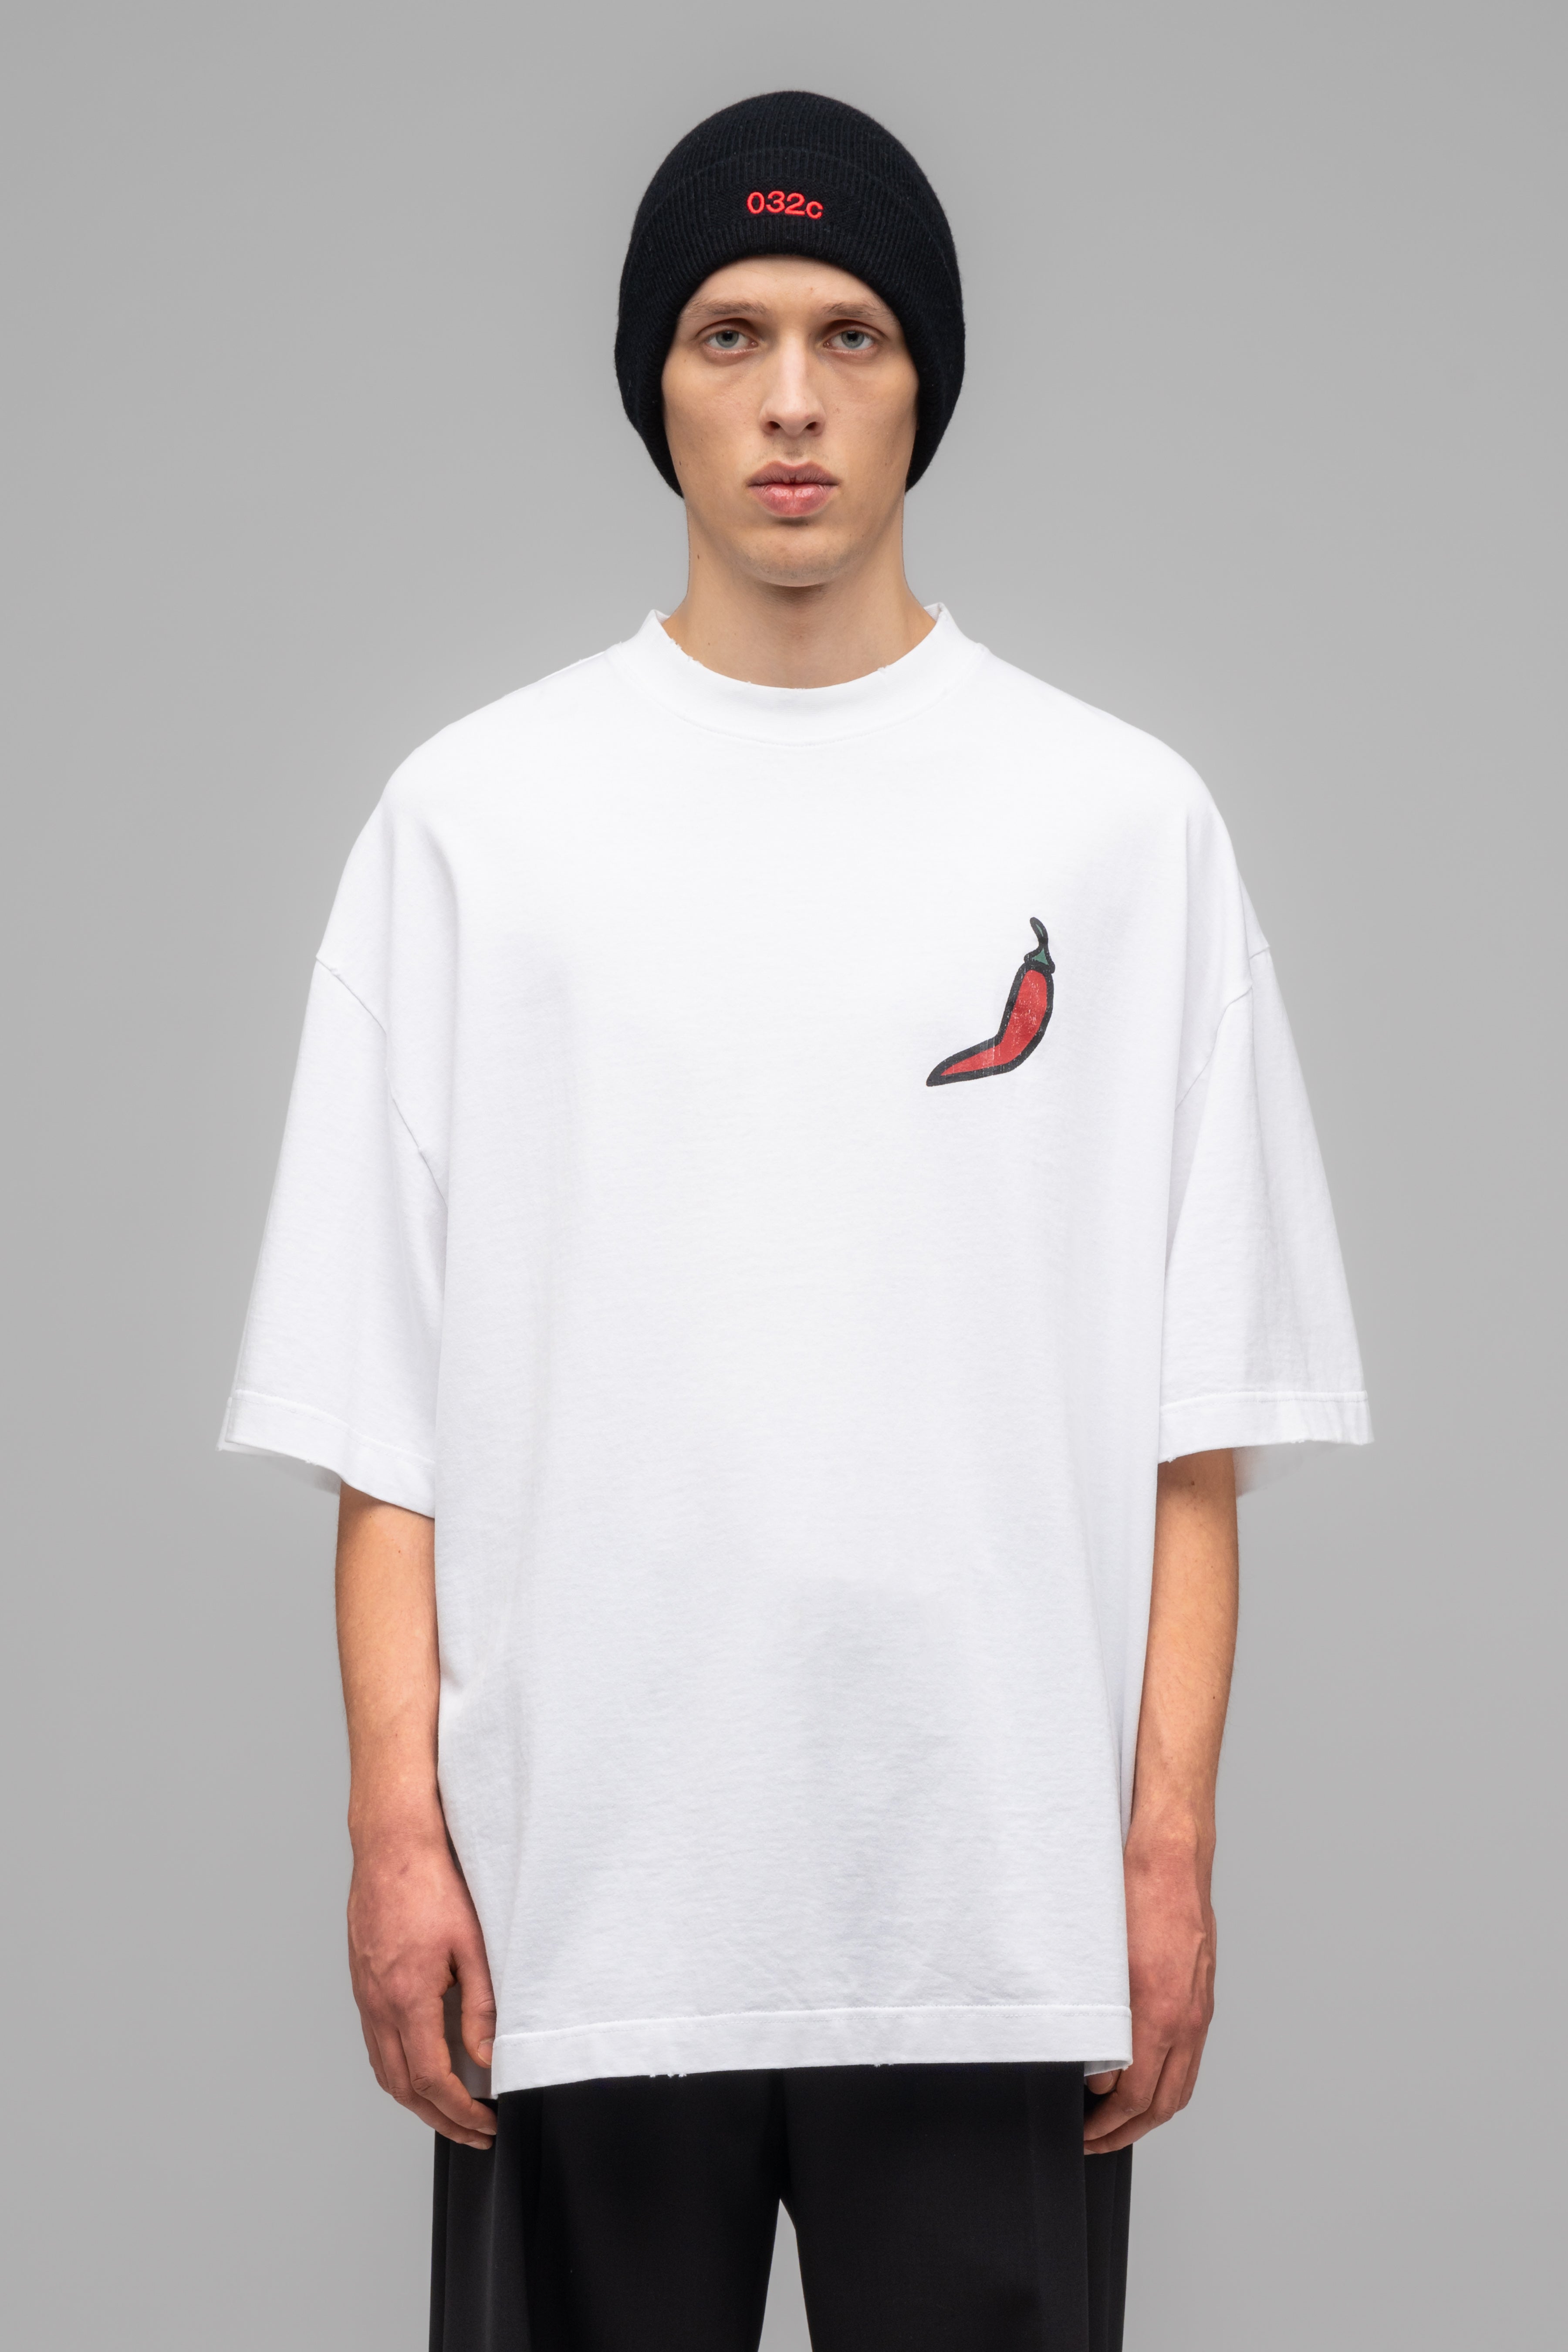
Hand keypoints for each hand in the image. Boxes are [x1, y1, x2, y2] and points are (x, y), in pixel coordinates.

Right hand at [347, 1826, 497, 2149]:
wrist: (392, 1843)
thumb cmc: (433, 1882)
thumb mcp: (472, 1943)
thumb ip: (482, 2006)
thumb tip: (488, 2058)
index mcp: (407, 1997)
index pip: (431, 2079)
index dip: (460, 2112)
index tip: (486, 2123)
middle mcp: (378, 2003)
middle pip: (402, 2087)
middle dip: (438, 2120)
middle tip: (473, 2134)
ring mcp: (365, 1994)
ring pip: (383, 2068)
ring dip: (415, 2100)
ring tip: (449, 2113)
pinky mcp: (362, 1981)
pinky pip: (374, 2041)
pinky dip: (396, 2068)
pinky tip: (418, 2067)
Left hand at [1083, 1829, 1215, 2155]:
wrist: (1170, 1856)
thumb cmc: (1131, 1895)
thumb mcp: (1101, 1962)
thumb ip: (1100, 2022)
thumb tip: (1095, 2072)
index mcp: (1158, 2013)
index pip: (1134, 2096)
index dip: (1105, 2123)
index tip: (1081, 2129)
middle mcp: (1186, 2019)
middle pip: (1161, 2104)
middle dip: (1125, 2132)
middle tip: (1092, 2140)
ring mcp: (1199, 2010)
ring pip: (1180, 2087)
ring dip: (1149, 2115)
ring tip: (1116, 2124)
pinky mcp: (1202, 1998)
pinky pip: (1190, 2060)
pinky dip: (1168, 2084)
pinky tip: (1144, 2083)